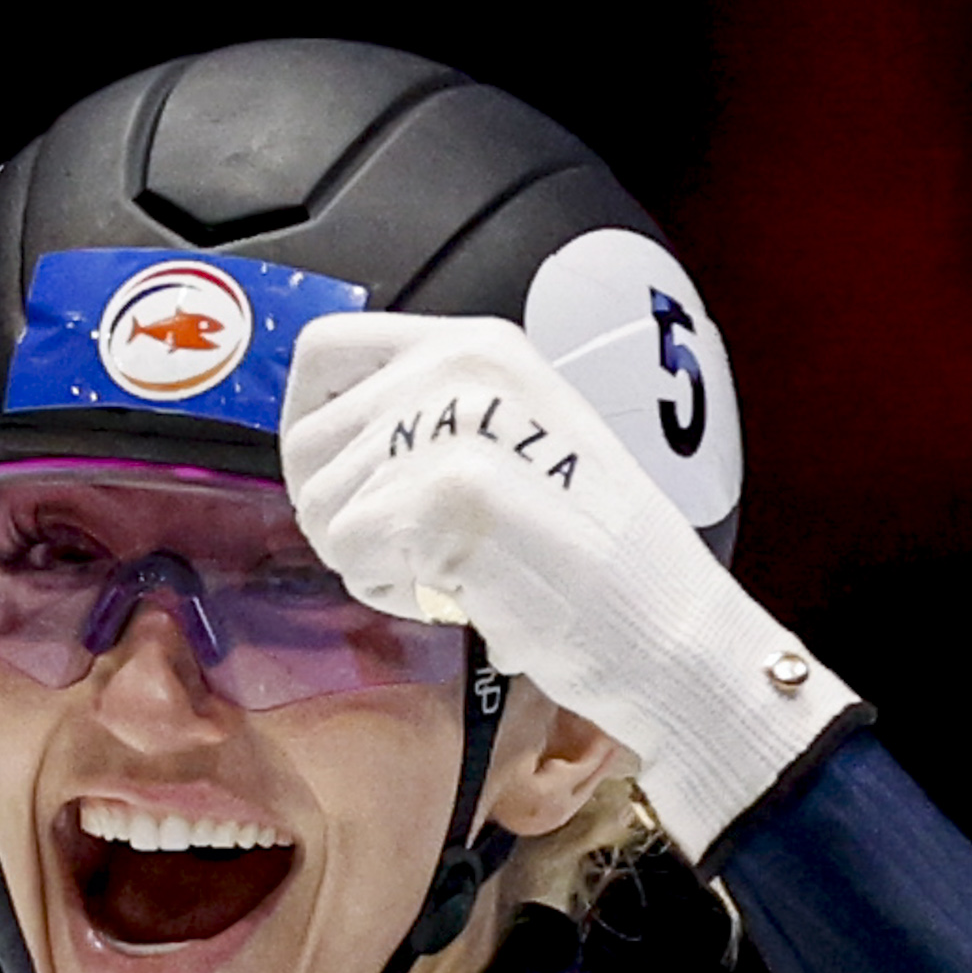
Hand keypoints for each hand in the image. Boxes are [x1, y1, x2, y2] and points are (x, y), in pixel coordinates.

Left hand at [278, 314, 861, 854]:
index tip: (341, 485)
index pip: (324, 351)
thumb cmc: (589, 558)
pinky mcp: (446, 498)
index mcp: (478, 346)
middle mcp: (462, 366)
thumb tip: (317, 440)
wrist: (665, 626)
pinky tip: (459, 595)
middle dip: (341, 516)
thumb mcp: (511, 442)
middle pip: (306, 445)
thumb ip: (424, 421)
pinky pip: (351, 553)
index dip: (306, 425)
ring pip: (322, 506)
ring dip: (370, 560)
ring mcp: (453, 427)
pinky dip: (393, 593)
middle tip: (416, 553)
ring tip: (453, 572)